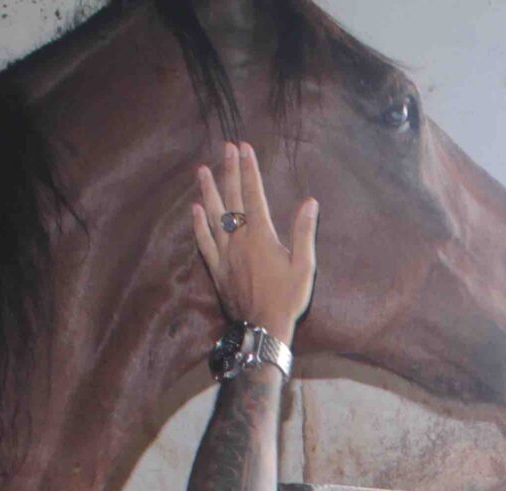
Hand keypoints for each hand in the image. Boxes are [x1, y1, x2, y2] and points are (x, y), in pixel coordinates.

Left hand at [189, 142, 317, 339]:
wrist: (263, 328)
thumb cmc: (287, 299)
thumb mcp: (304, 266)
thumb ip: (304, 232)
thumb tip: (310, 202)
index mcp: (261, 235)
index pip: (253, 194)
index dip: (249, 169)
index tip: (245, 148)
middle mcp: (239, 239)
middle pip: (232, 198)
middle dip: (229, 170)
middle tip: (226, 147)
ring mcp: (225, 254)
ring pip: (213, 215)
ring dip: (209, 190)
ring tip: (203, 170)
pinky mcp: (217, 268)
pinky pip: (204, 241)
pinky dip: (199, 224)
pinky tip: (195, 209)